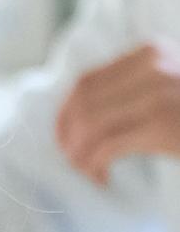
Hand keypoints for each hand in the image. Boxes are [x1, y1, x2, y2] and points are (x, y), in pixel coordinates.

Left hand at [55, 42, 179, 185]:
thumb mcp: (168, 90)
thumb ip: (134, 91)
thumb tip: (77, 117)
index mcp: (152, 53)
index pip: (86, 82)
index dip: (64, 114)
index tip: (62, 138)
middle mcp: (154, 66)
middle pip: (82, 102)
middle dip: (67, 136)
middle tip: (72, 161)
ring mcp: (159, 94)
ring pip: (89, 125)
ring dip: (79, 154)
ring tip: (87, 171)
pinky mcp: (163, 125)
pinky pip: (106, 147)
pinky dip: (95, 166)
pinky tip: (102, 179)